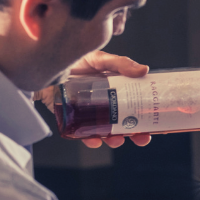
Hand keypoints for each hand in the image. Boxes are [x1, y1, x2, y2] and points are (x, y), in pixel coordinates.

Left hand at [33, 50, 151, 148]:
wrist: (43, 66)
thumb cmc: (72, 60)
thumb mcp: (99, 59)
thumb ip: (121, 64)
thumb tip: (145, 70)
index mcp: (115, 88)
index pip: (136, 102)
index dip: (147, 112)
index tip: (157, 121)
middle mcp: (104, 102)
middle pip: (124, 120)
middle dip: (135, 132)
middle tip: (143, 138)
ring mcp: (90, 112)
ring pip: (106, 130)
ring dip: (115, 138)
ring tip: (118, 141)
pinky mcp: (73, 119)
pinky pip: (83, 134)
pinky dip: (90, 139)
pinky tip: (95, 141)